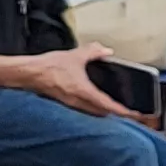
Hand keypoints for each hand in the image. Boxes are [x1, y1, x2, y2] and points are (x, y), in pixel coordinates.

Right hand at [24, 44, 144, 122]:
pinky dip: (93, 106)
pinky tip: (93, 98)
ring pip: (93, 112)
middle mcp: (79, 102)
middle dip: (116, 112)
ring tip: (113, 105)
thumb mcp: (75, 55)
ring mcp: (71, 104)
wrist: (28, 73)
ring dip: (104, 110)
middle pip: (103, 113)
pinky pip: (84, 108)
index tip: (136, 114)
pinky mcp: (65, 102)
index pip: (110, 106)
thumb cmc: (48, 67)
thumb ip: (93, 52)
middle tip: (128, 109)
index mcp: (85, 92)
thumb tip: (106, 51)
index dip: (125, 112)